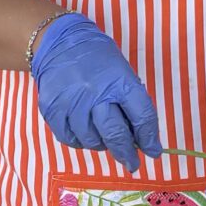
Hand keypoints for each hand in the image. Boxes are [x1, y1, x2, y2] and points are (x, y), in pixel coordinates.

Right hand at [30, 13, 160, 170]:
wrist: (59, 42)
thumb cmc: (97, 57)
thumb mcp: (121, 71)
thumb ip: (131, 102)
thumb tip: (140, 137)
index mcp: (119, 80)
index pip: (141, 116)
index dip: (149, 138)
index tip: (153, 151)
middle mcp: (95, 92)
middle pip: (116, 134)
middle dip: (127, 153)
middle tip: (132, 164)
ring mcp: (71, 102)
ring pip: (91, 140)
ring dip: (102, 145)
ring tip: (104, 139)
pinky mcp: (52, 109)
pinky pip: (69, 139)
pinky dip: (80, 142)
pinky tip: (85, 134)